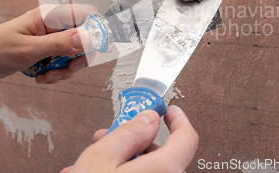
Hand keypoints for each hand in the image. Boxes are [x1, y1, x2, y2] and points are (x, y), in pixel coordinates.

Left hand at [0, 5, 94, 98]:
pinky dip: (56, 74)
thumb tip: (88, 38)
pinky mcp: (46, 52)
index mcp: (50, 15)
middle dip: (78, 58)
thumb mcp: (30, 49)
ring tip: (47, 76)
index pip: (85, 14)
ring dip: (65, 70)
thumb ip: (60, 44)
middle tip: (68, 69)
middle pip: (84, 38)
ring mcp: (50, 39)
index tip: (98, 49)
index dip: (96, 29)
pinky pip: (63, 63)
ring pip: (74, 54)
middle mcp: (53, 25)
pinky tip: (41, 78)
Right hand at [59, 105, 198, 172]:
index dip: (178, 119)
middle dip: (134, 142)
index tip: (169, 110)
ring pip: (148, 171)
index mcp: (164, 171)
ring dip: (123, 161)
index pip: (187, 139)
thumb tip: (148, 119)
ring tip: (92, 163)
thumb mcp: (102, 158)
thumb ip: (130, 133)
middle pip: (162, 156)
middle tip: (111, 135)